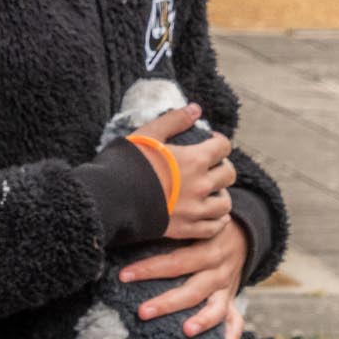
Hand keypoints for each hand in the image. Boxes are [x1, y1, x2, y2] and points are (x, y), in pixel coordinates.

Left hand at [118, 220, 248, 338]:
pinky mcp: (232, 300)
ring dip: (202, 321)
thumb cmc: (207, 230)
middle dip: (167, 302)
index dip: (150, 268)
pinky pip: (236, 320)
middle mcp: (219, 271)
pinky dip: (231, 336)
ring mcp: (227, 288)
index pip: (176, 261)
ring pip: (216, 308)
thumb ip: (173, 232)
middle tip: (142, 312)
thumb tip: (132, 233)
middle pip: (193, 289)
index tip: (124, 276)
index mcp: (208, 249)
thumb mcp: (195, 226)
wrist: (244, 236)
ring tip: (186, 331)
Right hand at [129, 105, 236, 241]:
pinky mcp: (185, 229)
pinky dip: (217, 221)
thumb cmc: (127, 163)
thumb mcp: (149, 134)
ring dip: (222, 195)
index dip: (219, 142)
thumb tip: (196, 109)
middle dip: (222, 166)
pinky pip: (213, 228)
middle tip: (210, 166)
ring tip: (212, 192)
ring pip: (225, 204)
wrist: (109, 199)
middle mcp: (200, 185)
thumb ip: (174, 120)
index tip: (209, 142)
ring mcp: (194, 210)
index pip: (223, 147)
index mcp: (194, 160)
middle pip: (229, 174)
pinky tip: (213, 215)